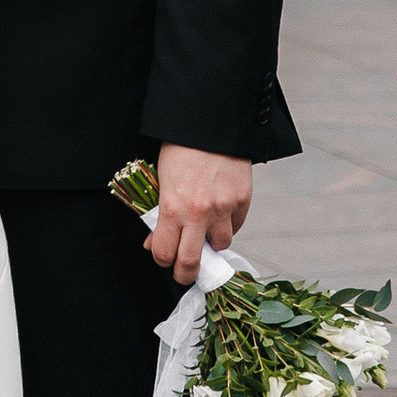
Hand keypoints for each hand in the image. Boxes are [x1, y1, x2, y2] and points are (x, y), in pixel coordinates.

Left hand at [146, 142, 253, 284]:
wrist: (209, 122)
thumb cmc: (179, 148)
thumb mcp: (160, 180)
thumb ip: (158, 213)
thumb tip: (154, 241)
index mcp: (173, 207)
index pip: (165, 253)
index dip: (163, 260)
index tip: (164, 257)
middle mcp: (199, 213)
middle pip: (191, 263)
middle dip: (185, 274)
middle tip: (185, 274)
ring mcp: (223, 208)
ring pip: (220, 245)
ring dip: (211, 243)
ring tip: (205, 232)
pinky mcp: (242, 199)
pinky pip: (237, 225)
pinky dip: (228, 224)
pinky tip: (220, 213)